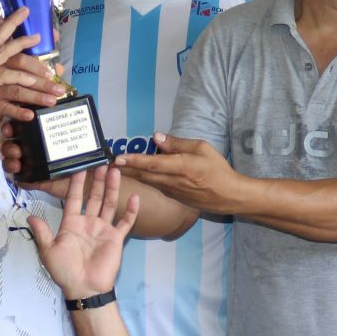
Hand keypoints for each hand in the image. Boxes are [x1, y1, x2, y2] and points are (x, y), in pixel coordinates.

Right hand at [0, 8, 44, 129]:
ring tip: (49, 72)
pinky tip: (32, 84)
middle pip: (2, 42)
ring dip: (32, 67)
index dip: (7, 25)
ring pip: (8, 59)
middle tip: (38, 31)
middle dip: (21, 35)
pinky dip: (19, 80)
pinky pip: (3, 78)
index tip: (21, 15)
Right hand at [0, 53, 66, 127]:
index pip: (20, 58)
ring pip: (17, 90)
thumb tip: (57, 69)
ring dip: (36, 95)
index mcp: (0, 61)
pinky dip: (19, 112)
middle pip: (21, 72)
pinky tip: (30, 115)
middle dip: (42, 81)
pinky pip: (6, 108)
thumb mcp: (6, 76)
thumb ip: (27, 71)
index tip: (52, 72)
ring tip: (51, 100)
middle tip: (59, 89)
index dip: (37, 64)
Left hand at [28, 166, 136, 300]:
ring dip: (112, 188)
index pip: (74, 199)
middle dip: (96, 180)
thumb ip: (42, 232)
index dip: (76, 184)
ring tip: (115, 171)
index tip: (79, 167)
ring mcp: (103, 230)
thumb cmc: (65, 271)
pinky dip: (131, 210)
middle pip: (94, 197)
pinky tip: (134, 196)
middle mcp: (88, 223)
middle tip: (101, 162)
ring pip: (109, 204)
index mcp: (71, 224)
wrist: (84, 289)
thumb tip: (29, 216)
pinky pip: (125, 222)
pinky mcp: (116, 238)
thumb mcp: (48, 251)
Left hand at [115, 133, 239, 211]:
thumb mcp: (202, 148)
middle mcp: (172, 181)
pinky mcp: (174, 198)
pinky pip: (155, 187)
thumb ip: (178, 143)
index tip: (117, 158)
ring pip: (147, 182)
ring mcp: (172, 192)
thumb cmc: (218, 169)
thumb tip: (156, 138)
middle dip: (124, 169)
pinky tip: (136, 175)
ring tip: (116, 169)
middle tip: (107, 165)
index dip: (133, 161)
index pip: (151, 163)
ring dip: (131, 175)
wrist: (229, 196)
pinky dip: (143, 180)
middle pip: (143, 175)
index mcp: (180, 167)